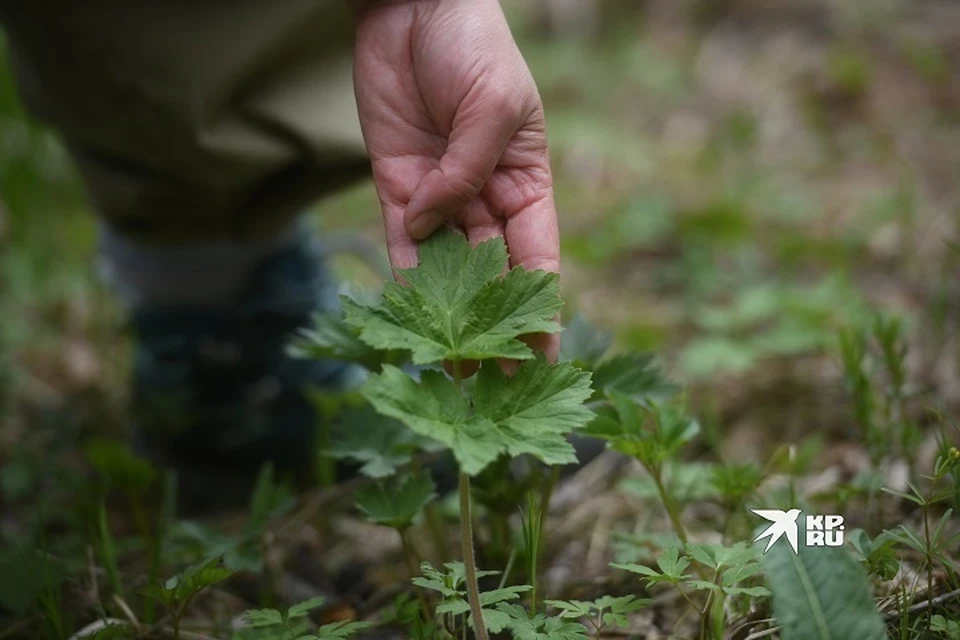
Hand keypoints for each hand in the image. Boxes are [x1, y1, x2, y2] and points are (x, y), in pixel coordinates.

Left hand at [352, 0, 560, 360]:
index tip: (545, 359)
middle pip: (491, 275)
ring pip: (446, 268)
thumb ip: (468, 170)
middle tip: (487, 379)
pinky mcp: (396, 185)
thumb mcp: (493, 105)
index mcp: (526, 182)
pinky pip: (400, 239)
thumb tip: (434, 225)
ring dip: (446, 314)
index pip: (538, 259)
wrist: (414, 7)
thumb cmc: (473, 47)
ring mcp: (439, 195)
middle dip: (490, 326)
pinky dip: (403, 275)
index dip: (542, 311)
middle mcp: (484, 198)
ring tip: (446, 364)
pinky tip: (407, 314)